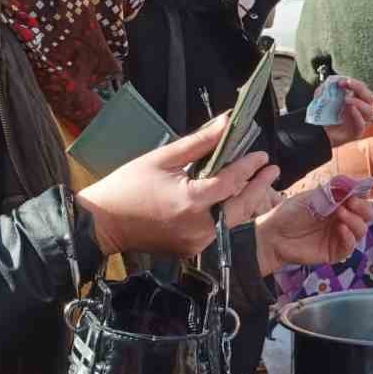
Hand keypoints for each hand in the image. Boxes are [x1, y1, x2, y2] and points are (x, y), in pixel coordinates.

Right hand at [75, 115, 276, 257]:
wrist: (101, 224)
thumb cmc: (126, 187)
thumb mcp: (162, 158)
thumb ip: (199, 142)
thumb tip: (225, 122)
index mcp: (192, 201)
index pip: (232, 181)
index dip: (248, 166)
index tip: (261, 154)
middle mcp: (200, 227)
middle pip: (241, 205)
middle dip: (259, 185)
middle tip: (272, 168)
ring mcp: (197, 243)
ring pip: (232, 221)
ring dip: (246, 201)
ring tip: (260, 181)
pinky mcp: (191, 251)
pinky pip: (218, 232)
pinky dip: (228, 215)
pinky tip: (234, 200)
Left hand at [255, 193, 372, 274]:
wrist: (273, 235)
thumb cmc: (289, 214)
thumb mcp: (313, 197)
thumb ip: (335, 190)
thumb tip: (356, 181)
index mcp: (338, 204)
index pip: (360, 198)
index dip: (362, 194)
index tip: (358, 190)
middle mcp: (341, 220)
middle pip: (366, 215)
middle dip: (363, 207)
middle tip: (352, 202)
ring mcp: (339, 236)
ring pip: (361, 230)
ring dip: (355, 220)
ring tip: (340, 213)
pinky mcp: (334, 252)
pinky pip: (350, 247)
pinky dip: (349, 237)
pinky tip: (341, 229)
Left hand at [324, 78, 372, 146]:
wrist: (319, 134)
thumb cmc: (324, 116)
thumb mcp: (322, 100)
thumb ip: (326, 89)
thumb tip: (331, 79)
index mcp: (356, 101)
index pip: (362, 89)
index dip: (355, 83)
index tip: (342, 81)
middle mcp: (361, 111)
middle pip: (369, 97)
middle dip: (359, 88)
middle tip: (347, 83)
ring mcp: (360, 122)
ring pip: (369, 111)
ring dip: (359, 102)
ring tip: (346, 99)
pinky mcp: (356, 133)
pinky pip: (362, 125)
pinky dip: (358, 116)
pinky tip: (351, 109)